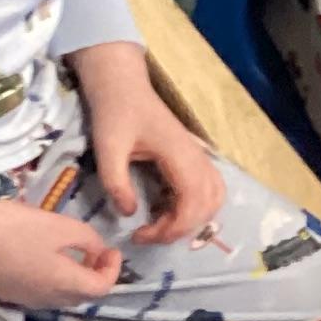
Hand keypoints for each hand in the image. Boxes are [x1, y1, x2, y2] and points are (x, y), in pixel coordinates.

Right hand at [0, 188, 124, 307]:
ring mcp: (25, 299)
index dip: (112, 270)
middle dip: (94, 275)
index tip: (111, 249)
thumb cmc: (13, 229)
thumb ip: (85, 239)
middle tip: (94, 251)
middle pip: (82, 296)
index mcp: (65, 286)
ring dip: (73, 278)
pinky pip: (40, 291)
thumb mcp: (58, 226)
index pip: (102, 289)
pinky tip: (43, 256)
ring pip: (60, 296)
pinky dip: (52, 278)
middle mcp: (48, 300)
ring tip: (71, 252)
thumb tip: (96, 249)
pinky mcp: (7, 293)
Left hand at [67, 39, 226, 243]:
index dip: (173, 228)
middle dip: (180, 229)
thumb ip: (116, 182)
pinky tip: (167, 210)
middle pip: (207, 205)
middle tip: (147, 234)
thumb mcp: (107, 148)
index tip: (142, 234)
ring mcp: (198, 157)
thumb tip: (130, 213)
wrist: (122, 85)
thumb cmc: (115, 112)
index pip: (193, 202)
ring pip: (213, 199)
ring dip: (191, 220)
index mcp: (179, 154)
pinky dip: (195, 208)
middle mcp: (197, 157)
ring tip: (159, 225)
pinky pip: (208, 190)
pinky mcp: (193, 158)